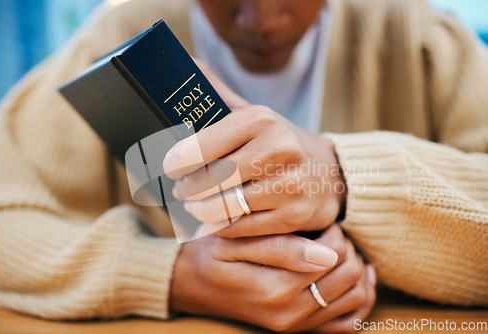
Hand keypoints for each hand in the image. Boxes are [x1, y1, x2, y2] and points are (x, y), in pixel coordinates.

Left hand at [163, 60, 346, 237]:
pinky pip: (240, 229)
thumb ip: (220, 94)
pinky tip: (215, 219)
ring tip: (193, 206)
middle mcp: (279, 150)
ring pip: (222, 209)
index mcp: (262, 120)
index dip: (176, 161)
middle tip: (179, 190)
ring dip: (199, 212)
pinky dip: (220, 227)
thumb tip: (186, 64)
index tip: (168, 167)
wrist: (333, 174)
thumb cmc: (282, 143)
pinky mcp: (293, 217)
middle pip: (210, 181)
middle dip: (186, 190)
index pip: (202, 146)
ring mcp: (289, 186)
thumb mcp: (255, 115)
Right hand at [170, 224, 375, 332]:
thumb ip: (280, 248)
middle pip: (350, 275)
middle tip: (329, 233)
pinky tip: (354, 280)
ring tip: (339, 252)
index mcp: (275, 289)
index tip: (318, 221)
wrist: (193, 285)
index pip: (334, 255)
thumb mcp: (235, 242)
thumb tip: (328, 254)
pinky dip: (359, 301)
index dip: (334, 230)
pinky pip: (348, 324)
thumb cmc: (212, 255)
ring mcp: (296, 326)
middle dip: (347, 248)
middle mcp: (290, 314)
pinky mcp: (299, 330)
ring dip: (357, 270)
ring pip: (356, 299)